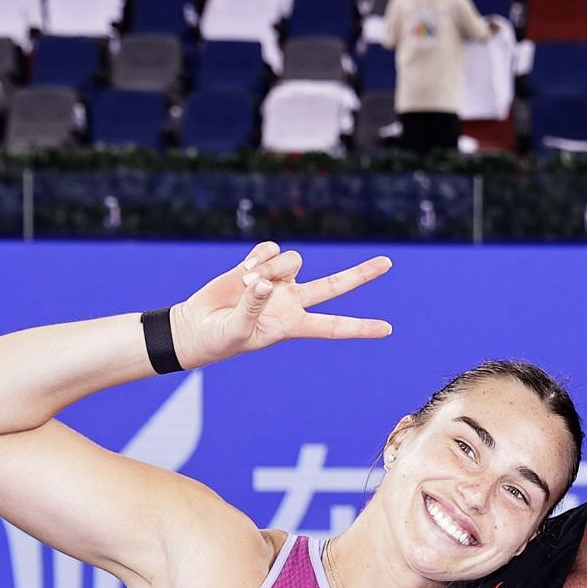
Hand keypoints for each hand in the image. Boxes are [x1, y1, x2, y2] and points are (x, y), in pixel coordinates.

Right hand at [168, 241, 392, 369]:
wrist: (198, 325)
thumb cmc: (221, 338)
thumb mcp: (238, 330)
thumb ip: (252, 306)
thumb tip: (264, 282)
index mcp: (294, 325)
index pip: (334, 327)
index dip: (360, 328)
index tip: (388, 330)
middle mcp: (293, 301)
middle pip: (335, 286)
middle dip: (361, 274)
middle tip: (388, 263)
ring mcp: (279, 281)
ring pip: (293, 261)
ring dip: (271, 268)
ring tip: (246, 283)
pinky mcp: (260, 264)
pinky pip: (272, 249)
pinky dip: (258, 257)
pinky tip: (243, 271)